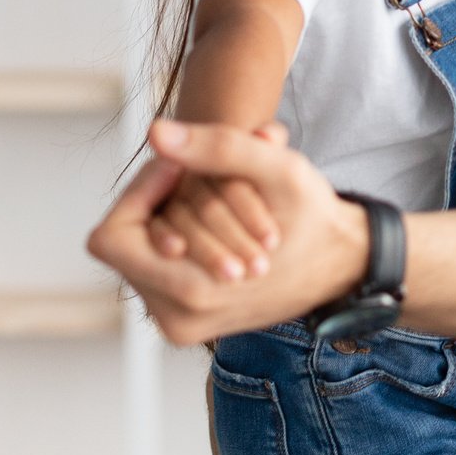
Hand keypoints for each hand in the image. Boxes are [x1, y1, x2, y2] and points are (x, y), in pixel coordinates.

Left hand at [85, 119, 368, 345]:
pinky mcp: (183, 318)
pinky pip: (153, 266)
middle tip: (196, 174)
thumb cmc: (313, 217)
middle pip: (122, 242)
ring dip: (165, 216)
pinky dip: (175, 235)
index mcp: (192, 292)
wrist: (342, 265)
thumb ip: (216, 148)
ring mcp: (177, 321)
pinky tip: (210, 219)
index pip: (113, 237)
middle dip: (154, 200)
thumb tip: (153, 132)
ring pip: (136, 252)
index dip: (138, 194)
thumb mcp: (277, 171)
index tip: (178, 169)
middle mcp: (176, 318)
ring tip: (211, 197)